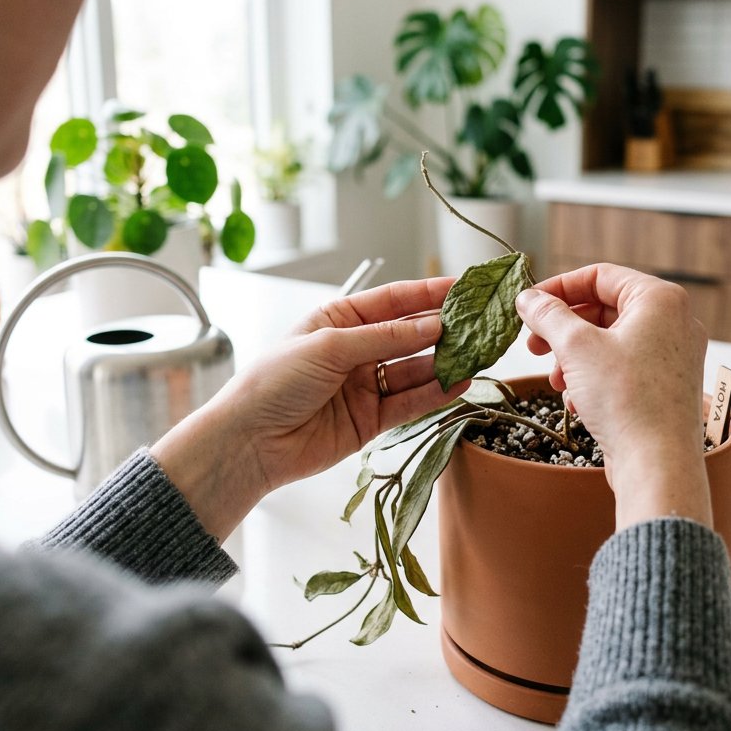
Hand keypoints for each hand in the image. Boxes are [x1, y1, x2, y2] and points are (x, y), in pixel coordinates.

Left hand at [151, 277, 466, 540]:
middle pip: (409, 335)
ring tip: (477, 354)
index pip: (393, 300)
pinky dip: (435, 393)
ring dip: (444, 362)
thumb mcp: (329, 346)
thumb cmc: (275, 381)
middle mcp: (355, 350)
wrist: (250, 441)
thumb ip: (384, 337)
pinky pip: (410, 402)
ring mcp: (365, 385)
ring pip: (415, 369)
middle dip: (444, 329)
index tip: (464, 288)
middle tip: (480, 324)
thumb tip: (433, 326)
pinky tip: (459, 382)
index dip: (429, 293)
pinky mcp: (371, 420)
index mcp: (339, 320)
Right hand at [514, 264, 710, 531]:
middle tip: (533, 346)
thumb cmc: (626, 400)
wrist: (658, 465)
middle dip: (563, 328)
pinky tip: (577, 401)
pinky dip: (594, 377)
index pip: (600, 276)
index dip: (558, 288)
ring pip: (610, 341)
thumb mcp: (576, 347)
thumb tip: (528, 298)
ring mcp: (674, 355)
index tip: (527, 305)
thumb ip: (548, 315)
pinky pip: (623, 367)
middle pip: (604, 309)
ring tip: (555, 381)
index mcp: (660, 299)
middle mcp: (675, 322)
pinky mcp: (667, 386)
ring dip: (574, 357)